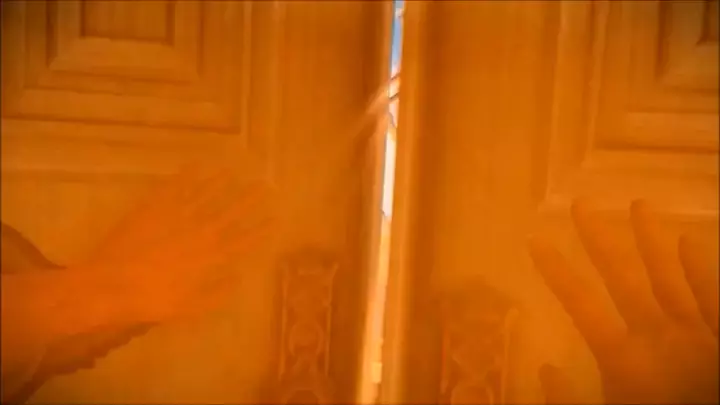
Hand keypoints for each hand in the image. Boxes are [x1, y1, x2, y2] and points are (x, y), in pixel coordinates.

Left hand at [80, 162, 276, 323]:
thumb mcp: (188, 307)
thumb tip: (237, 279)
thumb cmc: (150, 301)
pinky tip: (196, 166)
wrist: (111, 285)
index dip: (260, 229)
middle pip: (229, 212)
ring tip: (234, 171)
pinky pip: (174, 188)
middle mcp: (198, 232)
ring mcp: (176, 217)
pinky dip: (187, 176)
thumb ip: (216, 293)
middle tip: (265, 185)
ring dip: (220, 182)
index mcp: (208, 258)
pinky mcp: (154, 208)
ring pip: (204, 195)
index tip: (275, 218)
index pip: (242, 241)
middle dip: (249, 199)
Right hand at [529, 200, 717, 404]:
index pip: (580, 303)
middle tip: (583, 204)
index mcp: (622, 358)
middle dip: (598, 239)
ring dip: (651, 240)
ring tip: (639, 205)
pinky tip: (689, 241)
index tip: (536, 240)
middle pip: (621, 277)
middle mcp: (655, 334)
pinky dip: (699, 268)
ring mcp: (695, 332)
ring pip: (667, 276)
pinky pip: (711, 296)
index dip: (555, 270)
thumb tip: (545, 368)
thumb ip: (568, 400)